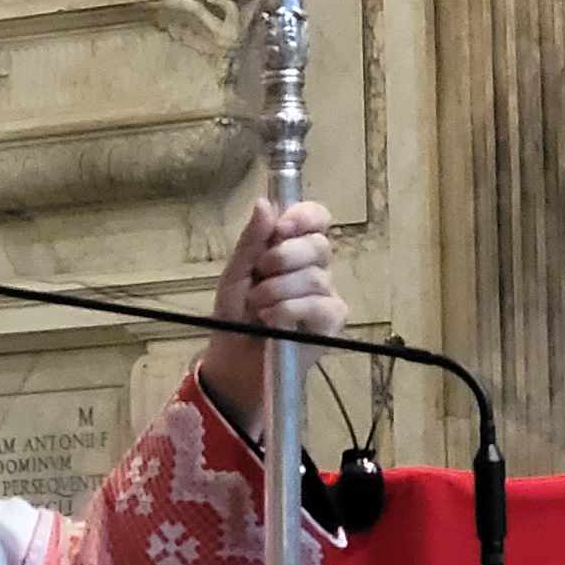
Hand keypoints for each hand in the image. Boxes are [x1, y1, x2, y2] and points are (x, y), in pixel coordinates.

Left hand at [196, 200, 346, 434]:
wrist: (233, 361)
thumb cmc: (235, 315)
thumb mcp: (235, 274)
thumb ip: (251, 241)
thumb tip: (265, 203)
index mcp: (292, 249)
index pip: (316, 218)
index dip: (304, 216)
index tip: (283, 227)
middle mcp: (314, 269)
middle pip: (319, 244)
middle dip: (285, 256)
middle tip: (260, 273)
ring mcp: (326, 296)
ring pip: (317, 277)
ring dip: (279, 290)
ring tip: (257, 307)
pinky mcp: (331, 324)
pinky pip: (321, 306)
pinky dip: (291, 310)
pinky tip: (273, 321)